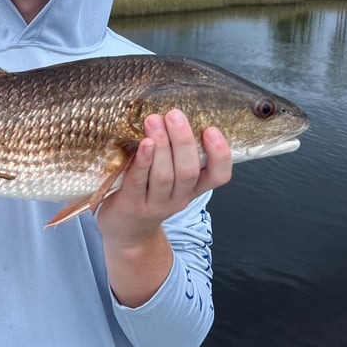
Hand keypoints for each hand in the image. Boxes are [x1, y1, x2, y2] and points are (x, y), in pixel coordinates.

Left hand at [97, 109, 231, 249]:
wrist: (127, 231)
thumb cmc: (148, 194)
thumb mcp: (171, 179)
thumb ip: (176, 155)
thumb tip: (175, 114)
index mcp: (193, 188)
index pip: (219, 176)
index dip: (220, 154)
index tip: (211, 130)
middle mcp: (178, 197)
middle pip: (188, 170)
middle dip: (183, 140)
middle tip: (174, 114)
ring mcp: (155, 204)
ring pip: (164, 175)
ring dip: (161, 145)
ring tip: (153, 120)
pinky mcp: (132, 205)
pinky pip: (138, 182)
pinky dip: (143, 162)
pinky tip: (143, 144)